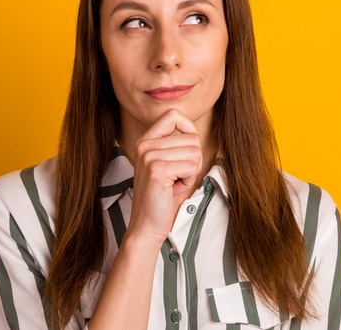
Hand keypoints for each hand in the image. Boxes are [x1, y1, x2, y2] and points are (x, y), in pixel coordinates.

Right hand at [125, 108, 202, 245]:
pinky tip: (173, 189)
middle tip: (177, 176)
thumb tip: (194, 131)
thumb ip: (175, 145)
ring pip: (195, 152)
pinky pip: (192, 167)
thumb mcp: (166, 164)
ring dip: (191, 172)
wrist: (146, 225)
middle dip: (193, 159)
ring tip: (173, 183)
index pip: (173, 115)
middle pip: (192, 138)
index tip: (188, 148)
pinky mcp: (158, 170)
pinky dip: (188, 181)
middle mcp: (145, 145)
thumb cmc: (161, 196)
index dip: (189, 128)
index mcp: (146, 140)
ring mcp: (150, 157)